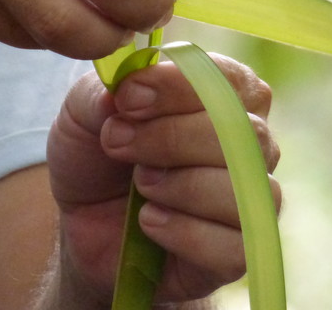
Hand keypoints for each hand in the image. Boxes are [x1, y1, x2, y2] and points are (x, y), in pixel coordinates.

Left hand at [45, 56, 280, 304]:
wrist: (81, 222)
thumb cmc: (96, 155)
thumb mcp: (83, 112)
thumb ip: (104, 93)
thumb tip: (132, 92)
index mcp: (223, 96)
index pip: (229, 80)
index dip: (179, 87)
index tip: (127, 99)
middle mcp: (248, 144)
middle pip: (244, 133)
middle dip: (172, 138)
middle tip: (118, 144)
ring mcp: (249, 199)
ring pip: (245, 188)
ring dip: (181, 186)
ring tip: (140, 186)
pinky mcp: (239, 251)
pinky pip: (237, 245)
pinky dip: (186, 233)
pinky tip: (149, 223)